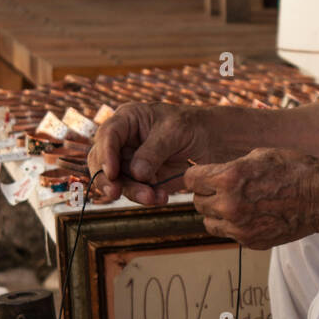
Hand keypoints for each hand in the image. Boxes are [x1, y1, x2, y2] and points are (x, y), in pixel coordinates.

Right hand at [87, 104, 217, 204]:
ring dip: (133, 192)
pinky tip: (161, 198)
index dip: (105, 154)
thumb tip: (136, 173)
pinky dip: (147, 197)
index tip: (112, 173)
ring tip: (153, 198)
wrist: (214, 141)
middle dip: (110, 180)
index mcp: (127, 121)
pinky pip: (137, 192)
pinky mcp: (143, 180)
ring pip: (119, 181)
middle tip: (116, 194)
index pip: (107, 135)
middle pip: (104, 162)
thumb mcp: (175, 131)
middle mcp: (124, 142)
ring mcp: (132, 162)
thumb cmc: (192, 126)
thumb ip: (154, 151)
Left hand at [186, 147, 318, 248]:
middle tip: (223, 189)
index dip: (198, 175)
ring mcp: (239, 227)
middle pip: (197, 201)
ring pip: (208, 221)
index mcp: (228, 179)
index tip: (205, 175)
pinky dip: (234, 225)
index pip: (190, 179)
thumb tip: (208, 174)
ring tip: (236, 203)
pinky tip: (251, 214)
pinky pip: (228, 234)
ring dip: (216, 212)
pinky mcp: (250, 242)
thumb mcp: (258, 155)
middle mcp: (229, 206)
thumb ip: (228, 166)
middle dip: (207, 193)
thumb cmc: (293, 170)